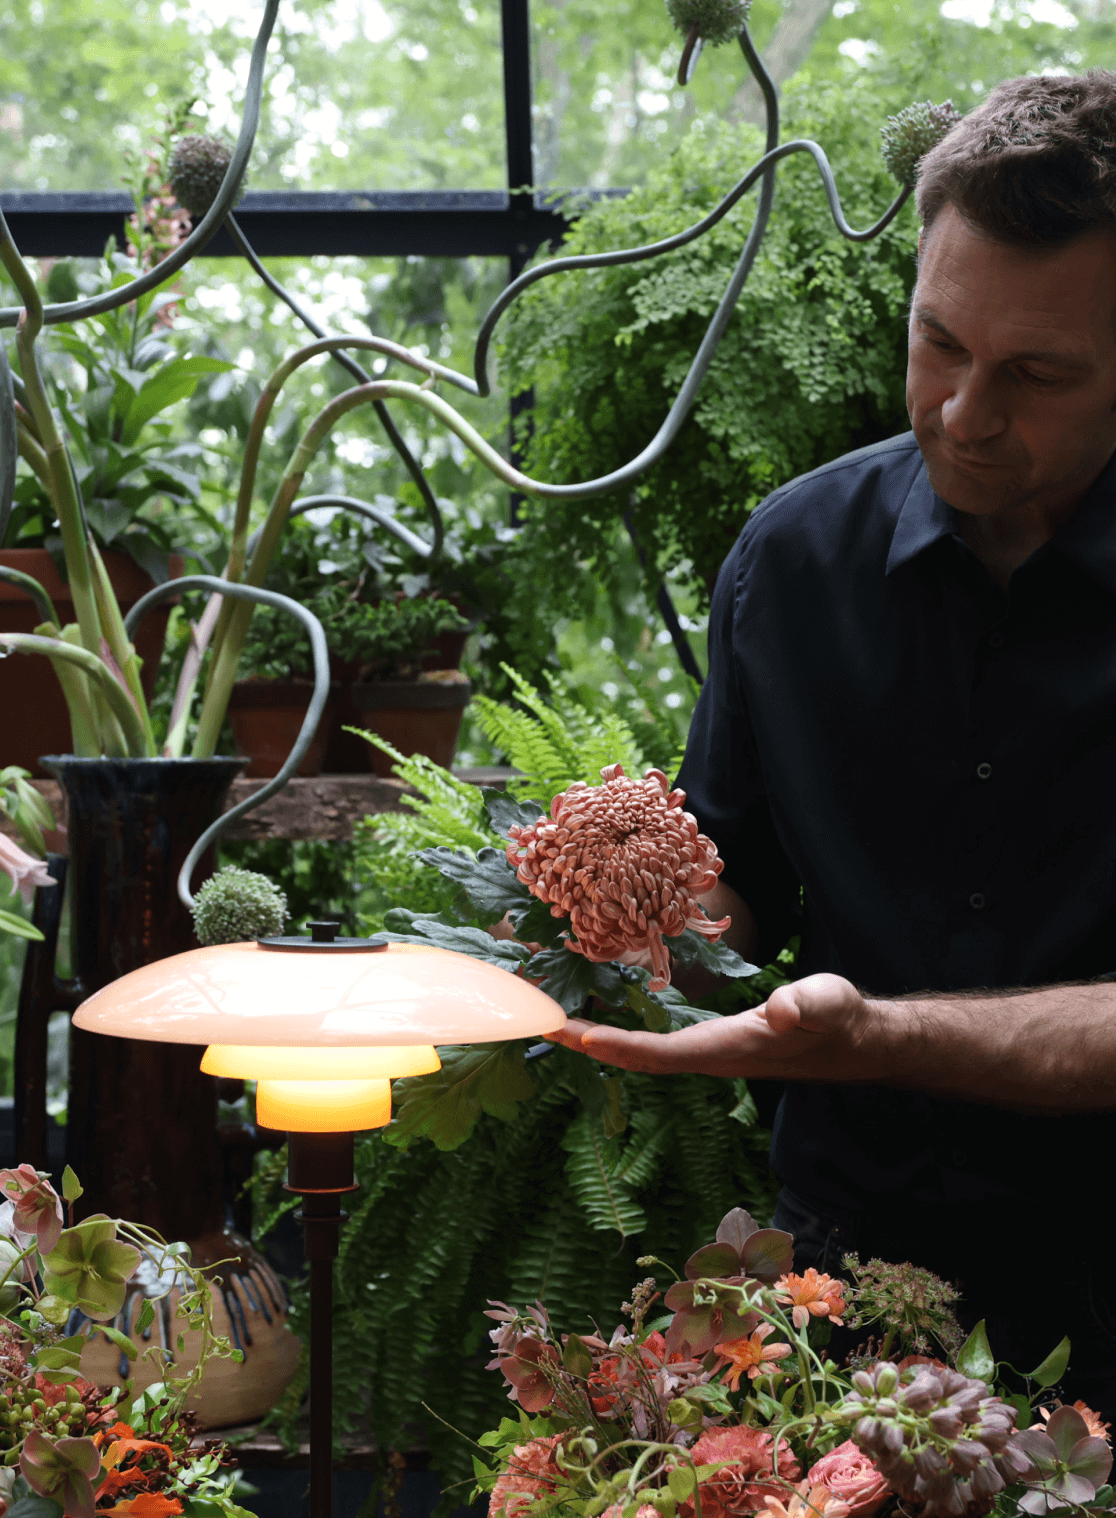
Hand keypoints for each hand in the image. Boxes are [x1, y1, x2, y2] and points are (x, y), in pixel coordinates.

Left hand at [544, 973, 889, 1081]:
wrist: (855, 1041)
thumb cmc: (841, 1019)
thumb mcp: (826, 1003)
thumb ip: (805, 1006)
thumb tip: (780, 1010)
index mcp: (727, 1051)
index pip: (661, 1054)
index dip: (618, 1047)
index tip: (574, 1036)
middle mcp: (708, 1058)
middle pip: (637, 1057)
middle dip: (587, 1042)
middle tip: (539, 1024)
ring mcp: (707, 1053)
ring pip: (641, 1052)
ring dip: (597, 1038)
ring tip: (552, 1019)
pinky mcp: (710, 1043)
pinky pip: (654, 1042)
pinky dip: (621, 1031)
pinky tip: (600, 1017)